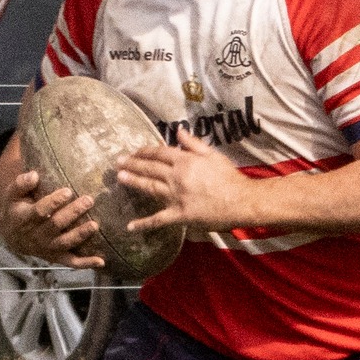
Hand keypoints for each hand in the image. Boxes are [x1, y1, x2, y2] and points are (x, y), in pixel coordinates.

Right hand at [0, 168, 102, 268]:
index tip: (68, 191)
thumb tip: (34, 175)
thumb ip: (21, 184)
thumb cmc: (16, 208)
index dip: (54, 202)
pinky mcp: (55, 257)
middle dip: (73, 213)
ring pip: (65, 243)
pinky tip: (101, 262)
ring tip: (95, 225)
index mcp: (24, 219)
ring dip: (80, 235)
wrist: (11, 235)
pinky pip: (70, 262)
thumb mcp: (12, 194)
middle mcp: (36, 235)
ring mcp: (46, 248)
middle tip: (88, 200)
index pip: (40, 211)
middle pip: (56, 225)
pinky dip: (85, 263)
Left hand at [118, 130, 252, 231]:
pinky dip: (144, 224)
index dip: (144, 151)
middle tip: (117, 162)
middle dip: (132, 164)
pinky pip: (158, 220)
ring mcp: (176, 196)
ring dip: (133, 182)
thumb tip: (177, 131)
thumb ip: (193, 143)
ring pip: (149, 188)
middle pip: (150, 168)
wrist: (241, 201)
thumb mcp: (213, 155)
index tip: (134, 151)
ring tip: (120, 178)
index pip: (159, 153)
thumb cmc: (229, 177)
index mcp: (185, 161)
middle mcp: (177, 177)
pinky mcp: (180, 215)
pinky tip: (130, 227)